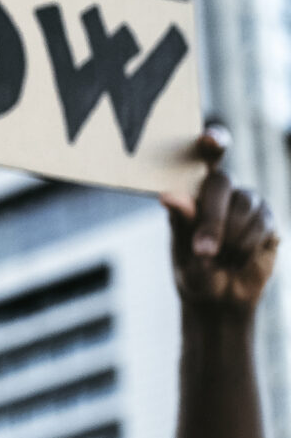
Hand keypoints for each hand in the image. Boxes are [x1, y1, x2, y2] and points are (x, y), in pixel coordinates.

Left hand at [161, 126, 278, 312]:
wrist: (220, 298)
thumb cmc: (192, 268)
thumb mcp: (182, 249)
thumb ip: (181, 221)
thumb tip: (169, 195)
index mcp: (193, 188)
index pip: (205, 155)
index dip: (212, 141)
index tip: (208, 139)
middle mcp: (223, 189)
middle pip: (222, 182)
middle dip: (213, 218)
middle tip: (203, 251)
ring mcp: (249, 202)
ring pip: (244, 205)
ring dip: (229, 238)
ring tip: (218, 259)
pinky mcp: (269, 219)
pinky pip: (262, 225)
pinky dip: (246, 246)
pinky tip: (237, 259)